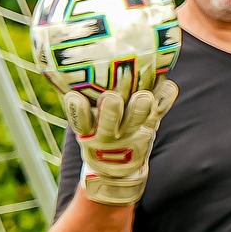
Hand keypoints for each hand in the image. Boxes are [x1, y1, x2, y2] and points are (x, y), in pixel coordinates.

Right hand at [65, 79, 177, 206]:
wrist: (117, 170)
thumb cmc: (96, 135)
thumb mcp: (83, 127)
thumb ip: (78, 103)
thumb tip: (61, 62)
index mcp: (88, 131)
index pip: (79, 120)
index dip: (77, 110)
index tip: (75, 97)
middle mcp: (108, 134)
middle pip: (108, 122)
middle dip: (110, 111)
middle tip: (111, 97)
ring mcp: (130, 133)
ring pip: (135, 120)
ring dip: (139, 108)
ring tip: (143, 96)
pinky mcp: (148, 129)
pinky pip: (158, 113)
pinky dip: (164, 99)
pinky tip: (169, 86)